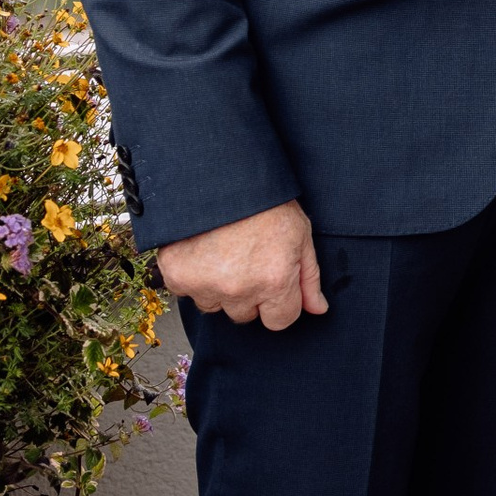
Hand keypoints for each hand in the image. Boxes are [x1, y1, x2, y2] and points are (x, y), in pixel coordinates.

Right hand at [158, 200, 323, 331]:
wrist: (219, 174)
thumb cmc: (264, 200)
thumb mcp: (300, 234)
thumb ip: (308, 277)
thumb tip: (317, 308)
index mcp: (274, 282)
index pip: (279, 321)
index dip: (279, 302)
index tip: (273, 281)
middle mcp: (239, 290)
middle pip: (246, 315)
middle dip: (249, 294)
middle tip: (247, 259)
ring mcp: (205, 285)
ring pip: (214, 305)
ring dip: (219, 287)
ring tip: (224, 251)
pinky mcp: (177, 277)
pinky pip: (187, 291)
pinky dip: (194, 275)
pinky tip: (203, 249)